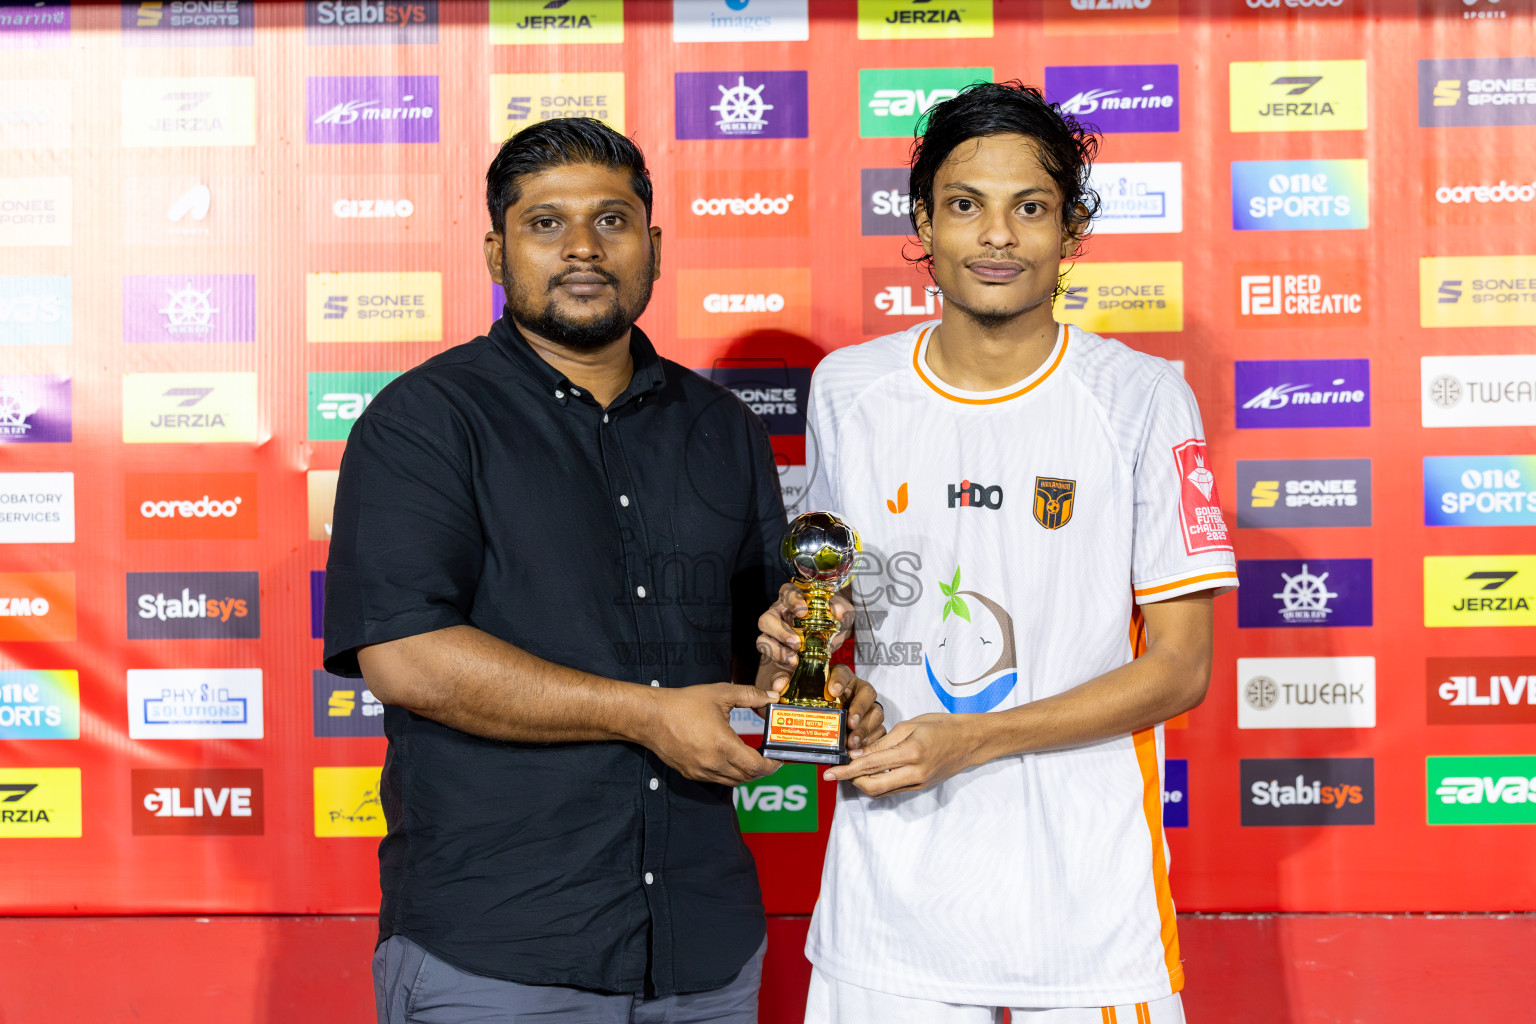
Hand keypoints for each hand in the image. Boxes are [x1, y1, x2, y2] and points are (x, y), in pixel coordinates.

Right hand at [640, 683, 781, 785]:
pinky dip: (729, 774)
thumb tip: (771, 698)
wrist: (651, 717)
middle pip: (748, 777)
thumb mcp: (721, 693)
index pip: (757, 767)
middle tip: (769, 757)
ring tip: (752, 758)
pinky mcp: (691, 774)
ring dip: (746, 773)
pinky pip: (717, 780)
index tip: (779, 758)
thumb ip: (750, 695)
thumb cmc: (684, 704)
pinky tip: (730, 759)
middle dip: (762, 769)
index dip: (772, 765)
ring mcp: (701, 771)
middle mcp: (713, 763)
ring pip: (733, 782)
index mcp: (723, 745)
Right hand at [755, 582, 854, 670]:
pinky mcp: (775, 648)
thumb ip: (840, 609)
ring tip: (794, 659)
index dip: (792, 601)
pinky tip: (793, 664)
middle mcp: (779, 612)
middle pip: (767, 619)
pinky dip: (778, 659)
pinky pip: (768, 654)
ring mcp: (774, 631)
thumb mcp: (842, 611)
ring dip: (776, 650)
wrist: (833, 634)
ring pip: (763, 639)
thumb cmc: (833, 617)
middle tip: (797, 642)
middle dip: (780, 632)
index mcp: (793, 596)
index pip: (786, 593)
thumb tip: (838, 612)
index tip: (803, 611)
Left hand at [763, 664, 885, 751]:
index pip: (843, 672)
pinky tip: (859, 750)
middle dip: (859, 709)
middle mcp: (857, 691)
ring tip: (852, 742)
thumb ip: (784, 684)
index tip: (833, 690)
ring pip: (875, 713)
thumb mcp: (796, 691)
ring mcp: (868, 708)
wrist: (819, 723)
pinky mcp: (873, 725)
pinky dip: (871, 741)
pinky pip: (879, 732)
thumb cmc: (810, 703)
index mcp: (840, 678)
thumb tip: (779, 684)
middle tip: (849, 722)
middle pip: (867, 693)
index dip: (840, 680)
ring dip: (865, 728)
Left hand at [823, 713, 979, 795]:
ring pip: (882, 791)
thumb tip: (858, 755)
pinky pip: (893, 789)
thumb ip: (883, 742)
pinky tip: (870, 773)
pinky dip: (878, 783)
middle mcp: (915, 772)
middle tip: (837, 773)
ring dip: (863, 783)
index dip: (847, 770)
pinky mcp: (921, 787)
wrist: (969, 740)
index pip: (871, 765)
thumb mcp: (910, 725)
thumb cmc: (941, 726)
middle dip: (851, 781)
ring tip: (850, 771)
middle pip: (874, 787)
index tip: (830, 772)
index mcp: (912, 752)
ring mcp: (919, 783)